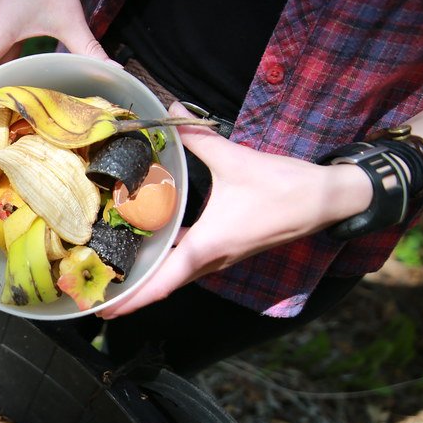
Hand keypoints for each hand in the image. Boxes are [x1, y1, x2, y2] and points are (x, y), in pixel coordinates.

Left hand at [98, 102, 373, 318]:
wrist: (326, 201)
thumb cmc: (282, 187)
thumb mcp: (235, 160)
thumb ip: (199, 138)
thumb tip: (172, 111)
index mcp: (208, 246)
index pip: (163, 282)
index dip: (133, 298)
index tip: (106, 311)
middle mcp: (210, 260)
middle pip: (163, 286)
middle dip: (131, 295)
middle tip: (96, 296)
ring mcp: (219, 259)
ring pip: (176, 277)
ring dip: (147, 281)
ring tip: (114, 277)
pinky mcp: (226, 251)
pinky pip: (189, 264)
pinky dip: (166, 263)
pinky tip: (148, 247)